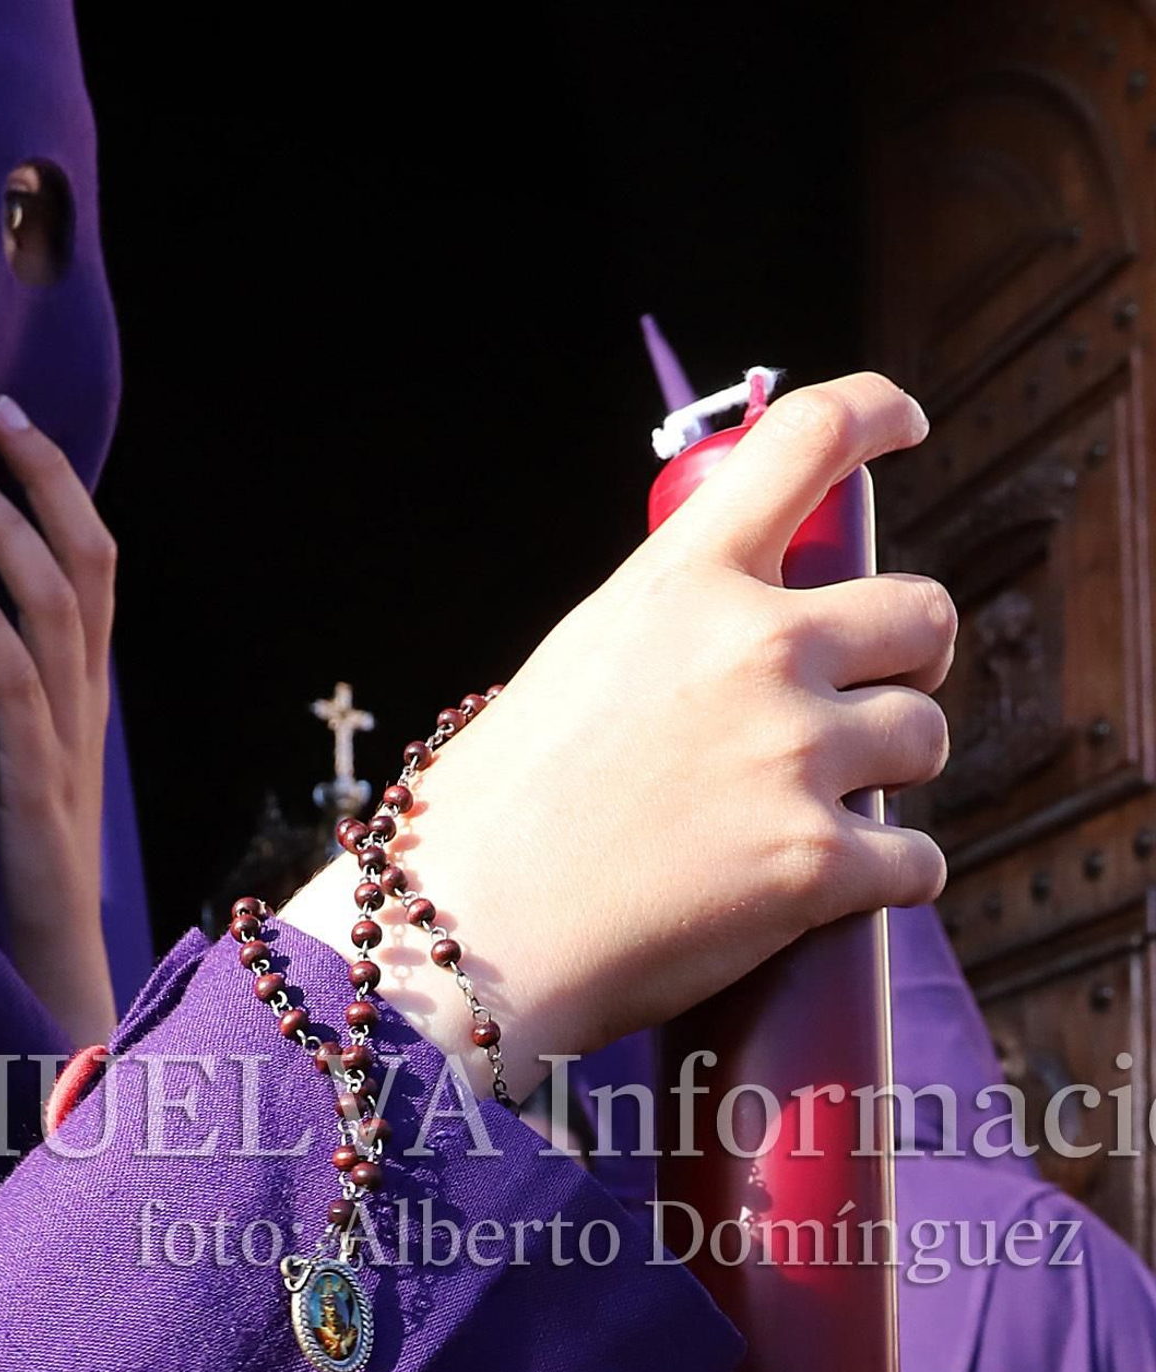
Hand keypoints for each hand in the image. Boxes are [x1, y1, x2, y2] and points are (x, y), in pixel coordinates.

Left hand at [0, 394, 116, 1047]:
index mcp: (86, 694)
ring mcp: (66, 746)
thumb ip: (14, 691)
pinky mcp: (35, 791)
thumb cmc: (24, 875)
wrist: (52, 973)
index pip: (94, 565)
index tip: (10, 419)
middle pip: (89, 566)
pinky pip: (17, 689)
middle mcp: (87, 706)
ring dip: (6, 534)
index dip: (61, 485)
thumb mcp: (22, 761)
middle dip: (45, 479)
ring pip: (56, 613)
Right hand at [280, 372, 951, 1101]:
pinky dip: (893, 879)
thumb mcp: (576, 664)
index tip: (905, 423)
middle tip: (875, 697)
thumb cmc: (493, 818)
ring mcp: (794, 757)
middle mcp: (755, 650)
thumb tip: (738, 631)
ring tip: (833, 808)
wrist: (463, 942)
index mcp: (684, 583)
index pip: (806, 438)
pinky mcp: (818, 864)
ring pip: (927, 736)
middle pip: (921, 612)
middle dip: (911, 657)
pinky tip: (847, 890)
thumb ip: (671, 628)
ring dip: (895, 773)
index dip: (875, 412)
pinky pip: (917, 860)